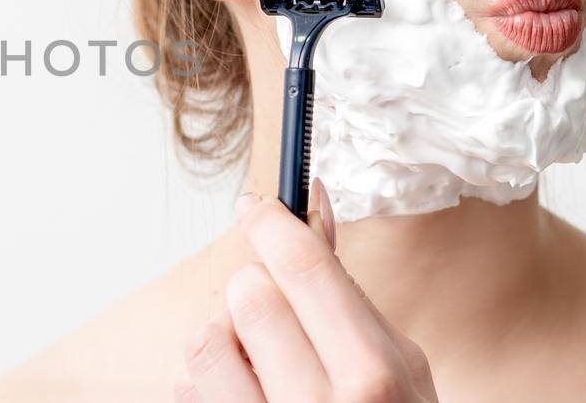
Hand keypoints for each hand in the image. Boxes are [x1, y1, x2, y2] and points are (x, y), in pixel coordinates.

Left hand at [174, 179, 437, 401]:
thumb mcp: (397, 370)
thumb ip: (349, 297)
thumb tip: (314, 202)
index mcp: (374, 377)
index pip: (306, 268)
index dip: (272, 223)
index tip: (254, 205)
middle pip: (250, 296)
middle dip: (255, 294)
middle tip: (274, 318)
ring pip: (204, 342)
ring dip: (223, 343)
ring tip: (258, 368)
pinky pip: (187, 391)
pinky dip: (206, 388)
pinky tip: (244, 401)